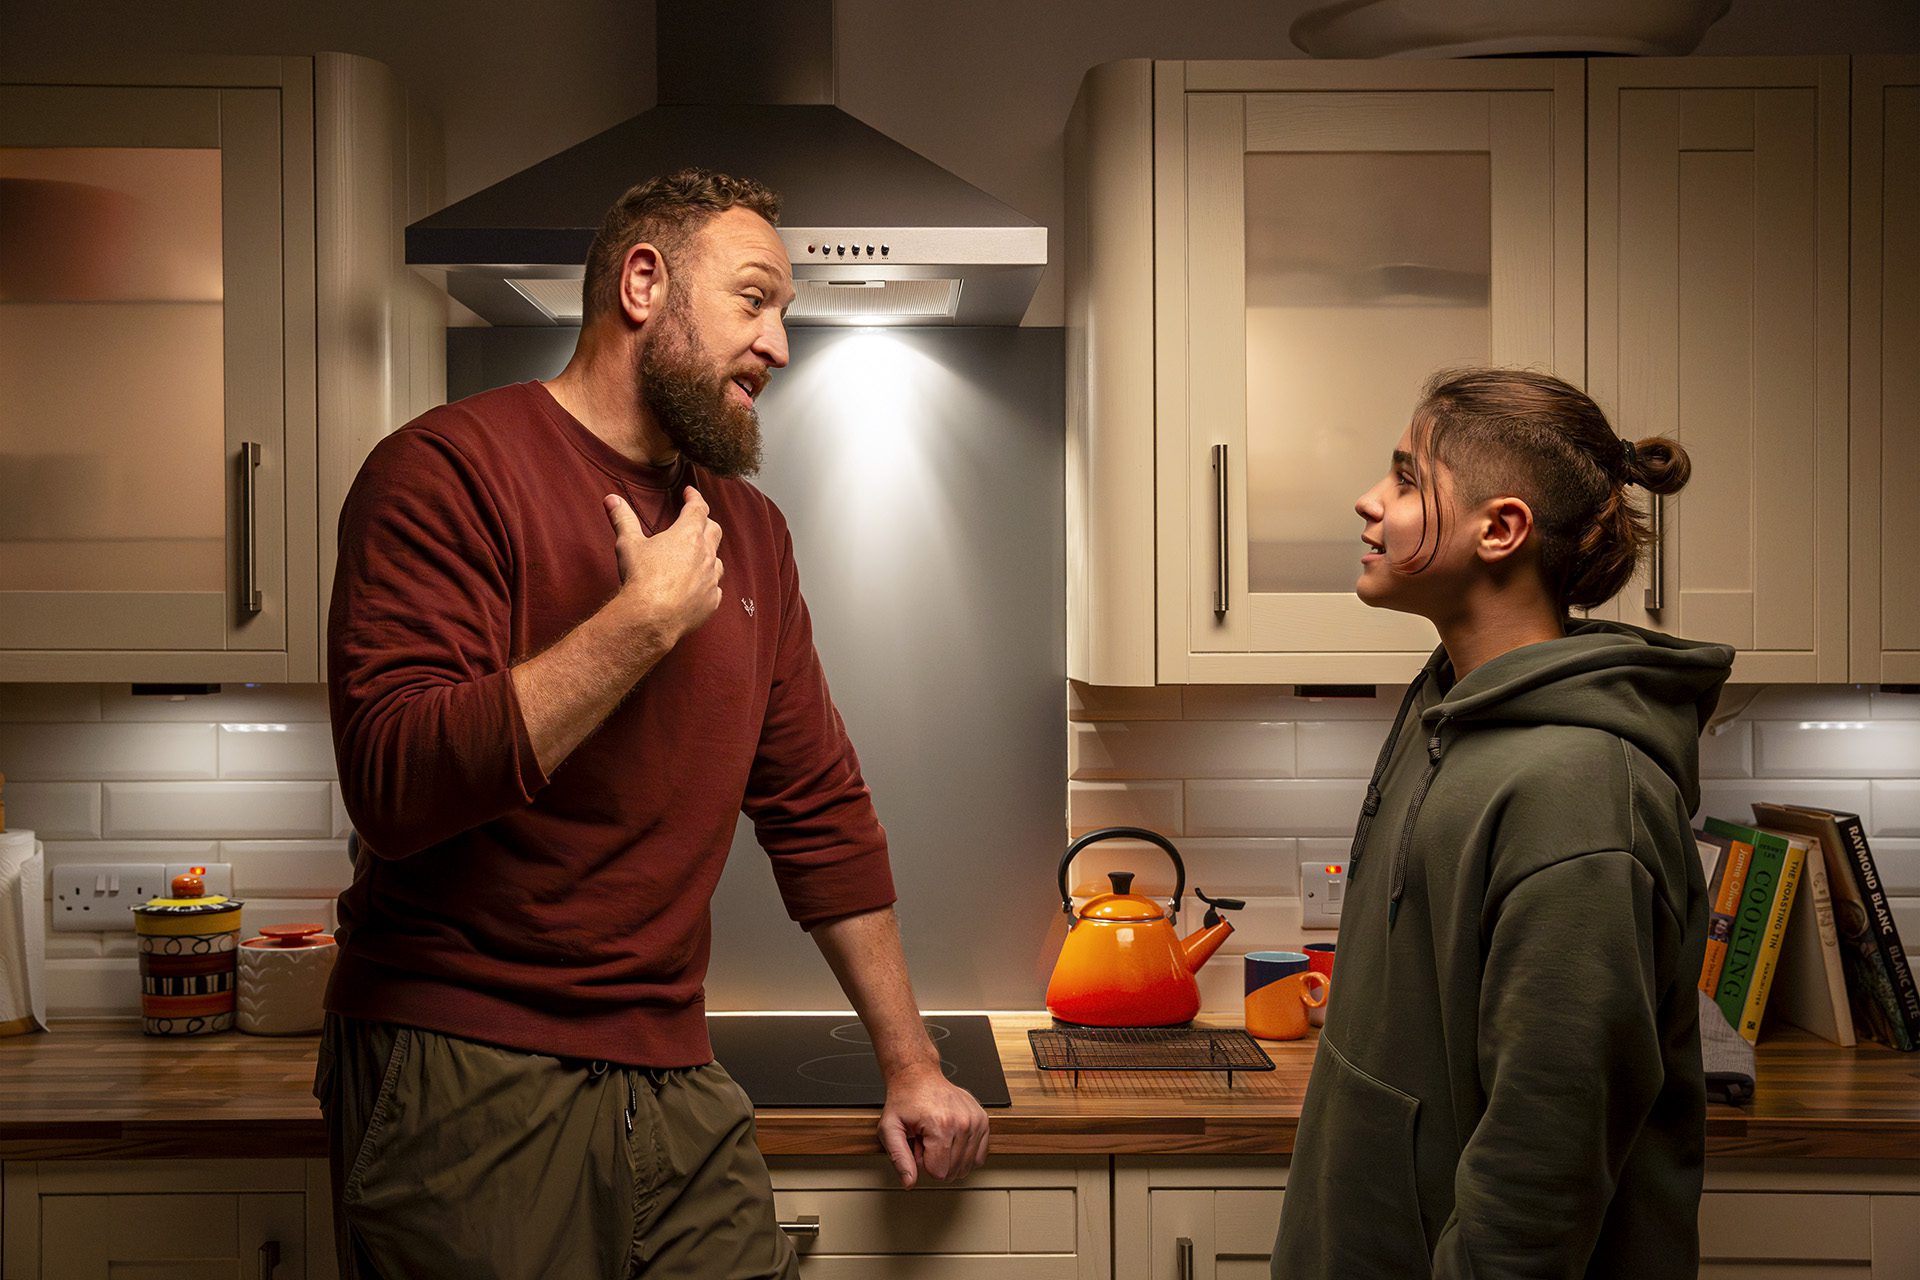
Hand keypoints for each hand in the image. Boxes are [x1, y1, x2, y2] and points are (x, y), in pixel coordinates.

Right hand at [603, 486, 722, 645]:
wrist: (652, 617)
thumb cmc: (641, 579)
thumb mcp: (628, 544)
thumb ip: (623, 519)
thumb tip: (612, 499)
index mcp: (688, 535)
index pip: (698, 508)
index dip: (694, 497)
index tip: (690, 493)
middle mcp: (706, 554)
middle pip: (714, 530)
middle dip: (705, 522)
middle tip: (695, 520)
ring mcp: (711, 579)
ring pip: (717, 560)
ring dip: (708, 555)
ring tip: (697, 555)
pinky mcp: (711, 601)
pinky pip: (714, 588)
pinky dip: (707, 584)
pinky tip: (698, 586)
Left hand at [877, 1063, 989, 1187]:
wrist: (919, 1076)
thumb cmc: (905, 1100)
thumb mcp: (890, 1129)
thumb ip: (899, 1159)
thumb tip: (909, 1183)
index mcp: (941, 1126)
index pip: (939, 1172)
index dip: (924, 1163)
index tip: (918, 1144)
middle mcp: (963, 1122)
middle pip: (954, 1171)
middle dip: (937, 1161)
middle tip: (926, 1139)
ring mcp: (976, 1121)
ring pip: (967, 1166)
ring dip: (950, 1157)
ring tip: (937, 1137)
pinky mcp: (983, 1120)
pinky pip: (979, 1156)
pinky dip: (965, 1154)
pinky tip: (952, 1140)